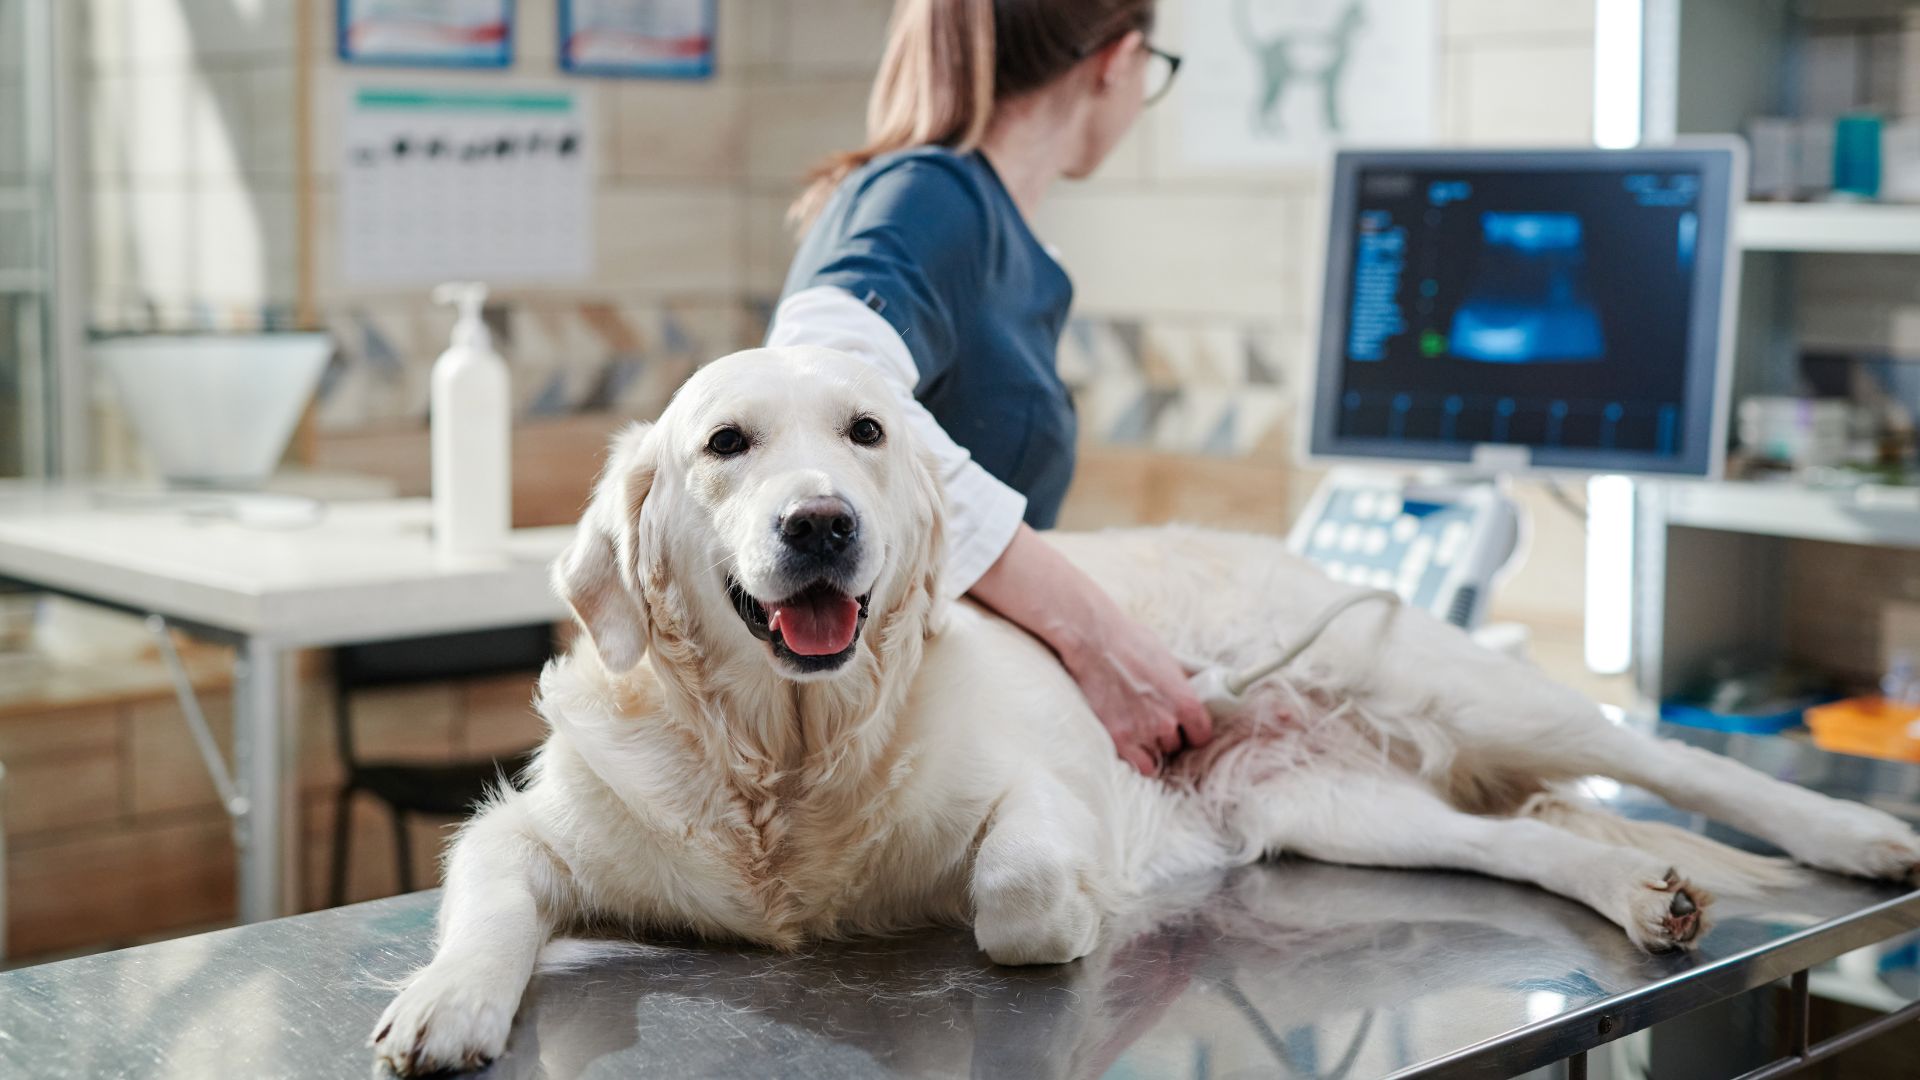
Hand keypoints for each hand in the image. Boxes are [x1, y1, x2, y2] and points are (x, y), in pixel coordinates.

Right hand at [1060, 610, 1213, 775]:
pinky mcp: (1119, 739)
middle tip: (1151, 722)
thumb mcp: (1166, 659)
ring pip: (1157, 756)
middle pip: (1175, 745)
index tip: (1184, 731)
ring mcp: (1143, 732)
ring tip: (1136, 730)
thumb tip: (1186, 693)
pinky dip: (1136, 759)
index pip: (1202, 735)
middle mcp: (1167, 721)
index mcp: (1185, 701)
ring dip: (1149, 747)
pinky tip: (1129, 745)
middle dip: (1165, 735)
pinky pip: (1139, 765)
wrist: (1094, 642)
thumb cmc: (1129, 642)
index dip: (1192, 733)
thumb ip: (1178, 684)